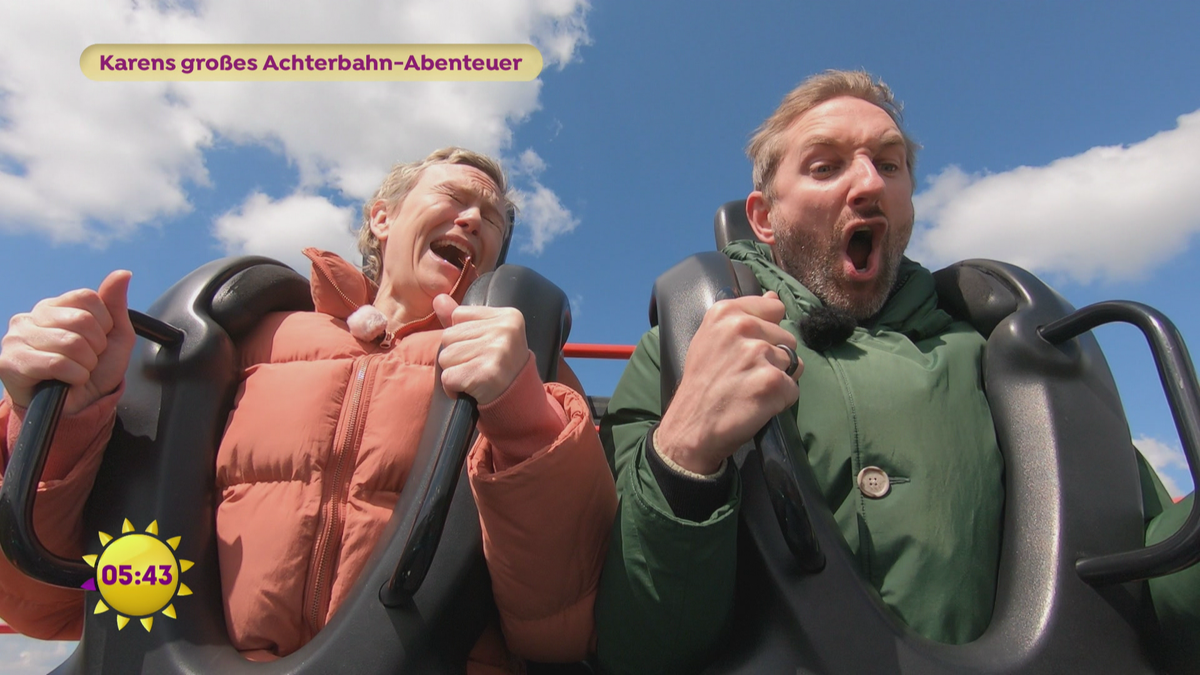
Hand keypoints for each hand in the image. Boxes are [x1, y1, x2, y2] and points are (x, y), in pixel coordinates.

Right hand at [0, 271, 135, 415]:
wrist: (76, 407)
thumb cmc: (92, 371)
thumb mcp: (114, 337)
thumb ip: (115, 305)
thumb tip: (123, 273)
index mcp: (54, 306)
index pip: (88, 298)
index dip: (104, 324)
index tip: (98, 342)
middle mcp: (31, 316)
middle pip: (81, 320)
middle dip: (95, 348)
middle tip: (86, 361)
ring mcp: (16, 338)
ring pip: (71, 343)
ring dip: (85, 365)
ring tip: (76, 372)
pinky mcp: (10, 362)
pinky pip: (57, 364)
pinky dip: (75, 377)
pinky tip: (67, 381)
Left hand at [433, 294, 530, 405]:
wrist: (517, 399)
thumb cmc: (499, 365)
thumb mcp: (486, 335)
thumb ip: (462, 319)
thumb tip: (438, 299)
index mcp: (508, 316)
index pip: (459, 315)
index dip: (463, 336)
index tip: (483, 349)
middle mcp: (504, 331)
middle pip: (448, 336)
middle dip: (457, 355)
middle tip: (478, 366)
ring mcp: (496, 352)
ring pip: (445, 357)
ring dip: (454, 371)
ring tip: (475, 376)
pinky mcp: (486, 374)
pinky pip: (447, 377)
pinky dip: (453, 387)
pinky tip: (470, 389)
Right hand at [655, 291, 802, 473]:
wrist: (689, 427)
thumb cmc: (701, 385)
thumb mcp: (712, 339)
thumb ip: (745, 315)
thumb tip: (775, 298)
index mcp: (725, 312)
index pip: (774, 308)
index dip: (767, 332)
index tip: (746, 350)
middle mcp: (742, 326)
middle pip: (787, 337)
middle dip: (774, 358)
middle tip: (745, 375)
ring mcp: (758, 353)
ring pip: (793, 363)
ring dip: (778, 379)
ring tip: (749, 390)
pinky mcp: (771, 381)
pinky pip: (793, 388)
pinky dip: (780, 401)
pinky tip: (756, 405)